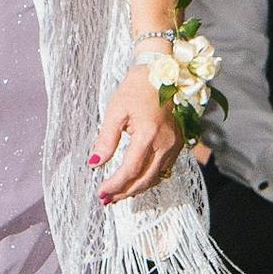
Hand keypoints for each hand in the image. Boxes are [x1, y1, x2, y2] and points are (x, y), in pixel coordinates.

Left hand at [90, 63, 184, 203]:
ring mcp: (175, 145)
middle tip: (106, 200)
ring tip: (117, 194)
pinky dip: (147, 178)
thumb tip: (94, 163)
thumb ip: (106, 140)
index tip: (100, 192)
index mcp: (149, 134)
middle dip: (124, 192)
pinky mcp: (178, 144)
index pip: (130, 169)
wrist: (159, 74)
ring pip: (155, 177)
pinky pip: (163, 169)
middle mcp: (166, 143)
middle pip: (145, 179)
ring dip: (136, 188)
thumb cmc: (134, 90)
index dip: (115, 184)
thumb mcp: (115, 112)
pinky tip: (133, 181)